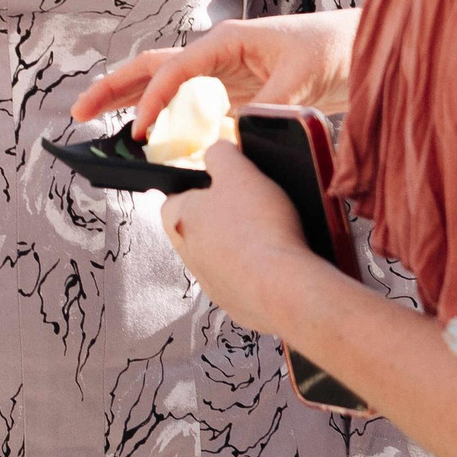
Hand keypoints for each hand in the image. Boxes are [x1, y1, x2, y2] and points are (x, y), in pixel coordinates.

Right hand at [72, 9, 361, 136]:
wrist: (362, 48)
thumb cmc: (334, 48)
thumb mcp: (303, 77)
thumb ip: (269, 104)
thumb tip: (235, 133)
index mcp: (226, 41)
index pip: (175, 71)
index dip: (153, 102)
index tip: (141, 134)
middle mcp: (217, 54)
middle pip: (152, 68)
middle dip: (113, 88)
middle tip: (79, 112)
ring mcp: (222, 74)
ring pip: (163, 84)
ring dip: (128, 99)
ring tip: (92, 118)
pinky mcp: (234, 93)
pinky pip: (188, 105)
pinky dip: (162, 117)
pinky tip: (146, 135)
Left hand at [160, 139, 313, 333]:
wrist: (284, 288)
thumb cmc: (257, 226)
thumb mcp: (238, 171)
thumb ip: (221, 154)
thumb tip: (216, 152)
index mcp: (179, 220)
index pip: (173, 198)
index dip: (197, 187)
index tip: (222, 184)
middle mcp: (188, 255)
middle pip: (197, 228)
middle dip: (221, 218)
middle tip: (250, 208)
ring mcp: (212, 284)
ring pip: (220, 256)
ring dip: (239, 245)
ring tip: (269, 233)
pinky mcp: (237, 305)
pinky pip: (243, 281)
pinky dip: (257, 271)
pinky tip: (277, 260)